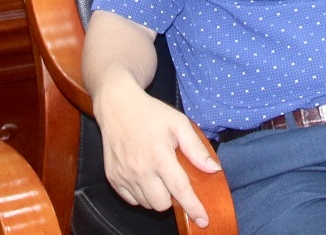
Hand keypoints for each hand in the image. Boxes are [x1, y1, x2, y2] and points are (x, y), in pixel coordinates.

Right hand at [93, 73, 221, 226]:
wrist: (117, 106)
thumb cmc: (151, 113)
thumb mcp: (179, 123)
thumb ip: (196, 148)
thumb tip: (213, 169)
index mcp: (159, 156)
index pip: (180, 190)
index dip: (193, 208)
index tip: (203, 220)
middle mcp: (140, 169)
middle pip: (162, 204)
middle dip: (172, 198)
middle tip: (173, 180)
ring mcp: (124, 175)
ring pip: (147, 204)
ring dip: (156, 196)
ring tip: (157, 176)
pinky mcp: (113, 178)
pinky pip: (131, 200)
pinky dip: (141, 194)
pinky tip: (144, 176)